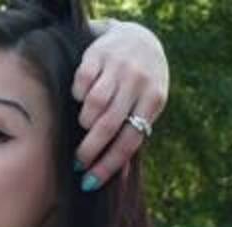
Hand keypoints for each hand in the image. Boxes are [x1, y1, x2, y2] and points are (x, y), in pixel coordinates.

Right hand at [72, 20, 169, 190]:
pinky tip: (82, 98)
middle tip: (78, 163)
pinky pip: (81, 83)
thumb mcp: (146, 107)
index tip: (89, 182)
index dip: (108, 165)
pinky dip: (78, 95)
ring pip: (94, 105)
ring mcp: (118, 67)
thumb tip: (119, 178)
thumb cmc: (141, 85)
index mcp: (154, 100)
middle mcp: (138, 83)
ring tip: (85, 124)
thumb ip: (133, 137)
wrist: (139, 39)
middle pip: (108, 126)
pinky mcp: (98, 55)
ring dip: (85, 121)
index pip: (129, 141)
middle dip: (89, 151)